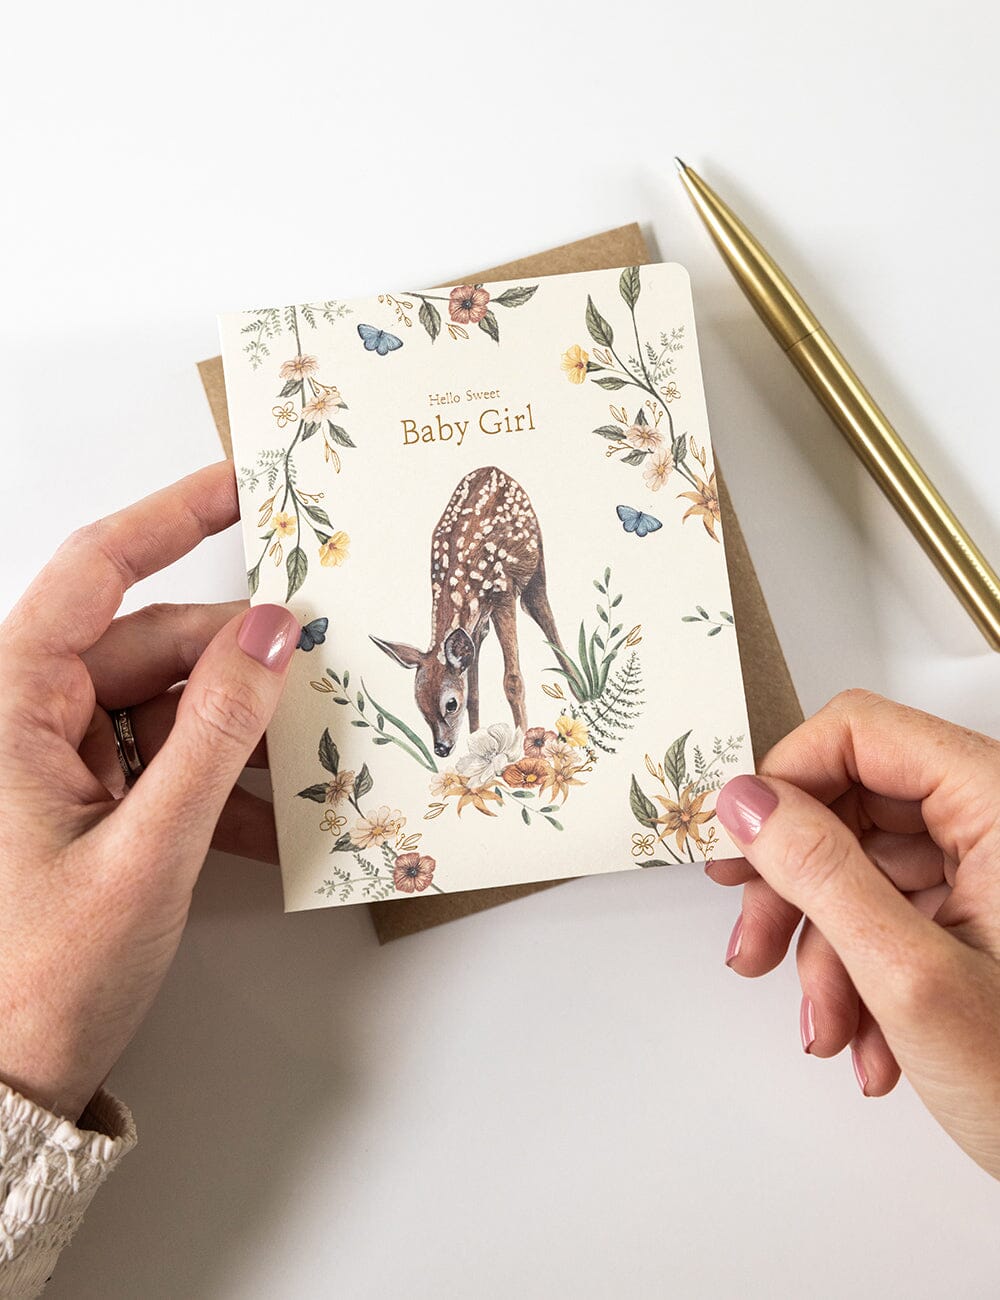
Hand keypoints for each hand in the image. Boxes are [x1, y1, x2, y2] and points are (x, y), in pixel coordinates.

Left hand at [0, 462, 299, 1120]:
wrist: (1, 1088)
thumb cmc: (41, 978)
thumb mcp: (149, 848)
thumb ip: (216, 733)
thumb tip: (271, 632)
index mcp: (11, 706)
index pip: (94, 572)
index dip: (171, 516)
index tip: (244, 485)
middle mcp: (27, 718)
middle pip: (150, 644)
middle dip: (237, 661)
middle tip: (318, 673)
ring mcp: (55, 761)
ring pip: (166, 705)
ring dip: (235, 734)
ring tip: (302, 764)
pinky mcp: (81, 801)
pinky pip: (161, 761)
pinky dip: (216, 784)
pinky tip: (265, 823)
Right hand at [709, 690, 999, 1178]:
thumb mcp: (910, 976)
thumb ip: (820, 874)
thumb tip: (748, 802)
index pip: (861, 733)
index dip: (788, 780)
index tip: (742, 842)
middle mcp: (998, 823)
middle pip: (854, 805)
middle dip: (796, 888)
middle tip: (755, 943)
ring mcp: (992, 871)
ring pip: (863, 870)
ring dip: (826, 951)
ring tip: (828, 1027)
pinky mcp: (984, 915)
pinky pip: (893, 915)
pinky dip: (863, 975)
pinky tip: (869, 1040)